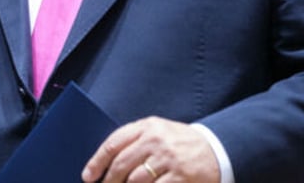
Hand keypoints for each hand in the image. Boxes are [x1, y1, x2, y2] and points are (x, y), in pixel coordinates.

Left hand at [82, 116, 219, 182]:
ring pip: (136, 181)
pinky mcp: (181, 177)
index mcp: (147, 126)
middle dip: (109, 181)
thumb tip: (105, 163)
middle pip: (122, 164)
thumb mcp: (157, 131)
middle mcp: (157, 140)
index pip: (114, 143)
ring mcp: (169, 159)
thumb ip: (134, 140)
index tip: (88, 176)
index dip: (97, 161)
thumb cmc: (178, 142)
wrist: (215, 148)